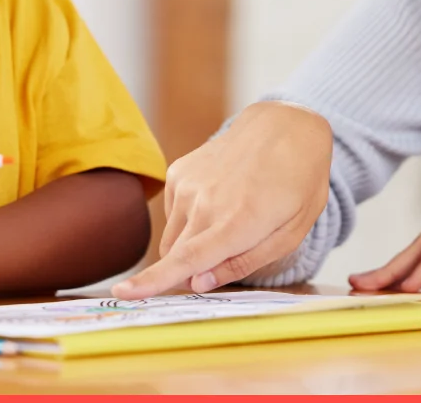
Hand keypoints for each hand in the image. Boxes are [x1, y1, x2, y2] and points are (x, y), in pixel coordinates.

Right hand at [113, 101, 332, 298]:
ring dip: (191, 245)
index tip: (123, 294)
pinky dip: (189, 220)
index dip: (152, 281)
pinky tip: (219, 200)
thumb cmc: (297, 184)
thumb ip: (242, 263)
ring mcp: (188, 183)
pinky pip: (173, 214)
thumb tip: (197, 283)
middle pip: (175, 257)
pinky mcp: (178, 171)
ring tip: (230, 219)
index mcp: (239, 221)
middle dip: (189, 272)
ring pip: (172, 239)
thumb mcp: (290, 234)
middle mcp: (206, 201)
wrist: (284, 126)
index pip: (187, 259)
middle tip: (225, 259)